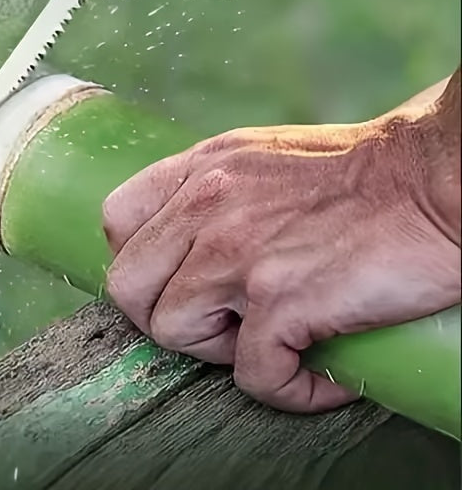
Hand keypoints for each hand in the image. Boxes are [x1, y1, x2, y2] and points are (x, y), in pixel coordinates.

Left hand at [102, 98, 459, 412]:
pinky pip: (254, 377)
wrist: (431, 181)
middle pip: (128, 287)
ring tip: (273, 338)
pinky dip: (289, 388)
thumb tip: (183, 241)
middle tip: (220, 320)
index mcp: (200, 170)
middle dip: (167, 316)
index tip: (175, 278)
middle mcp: (206, 207)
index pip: (116, 219)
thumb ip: (213, 192)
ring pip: (173, 334)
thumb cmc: (355, 175)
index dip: (138, 260)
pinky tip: (319, 370)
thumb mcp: (258, 159)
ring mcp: (237, 254)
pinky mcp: (281, 299)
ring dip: (223, 351)